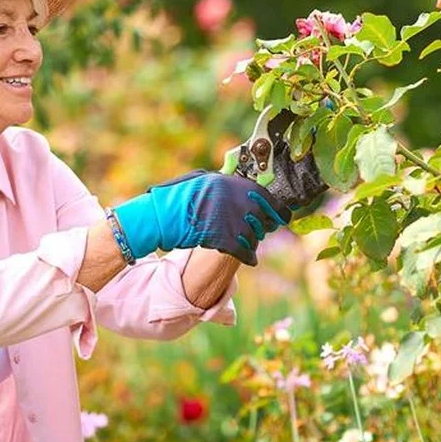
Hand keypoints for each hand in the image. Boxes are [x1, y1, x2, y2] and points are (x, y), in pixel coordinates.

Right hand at [112, 170, 291, 266]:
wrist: (157, 218)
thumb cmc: (176, 199)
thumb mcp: (201, 182)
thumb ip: (224, 184)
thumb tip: (247, 189)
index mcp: (229, 183)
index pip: (264, 195)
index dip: (277, 207)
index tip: (283, 215)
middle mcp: (233, 199)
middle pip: (263, 215)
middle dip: (265, 224)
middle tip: (264, 228)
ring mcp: (229, 219)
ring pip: (255, 234)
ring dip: (254, 240)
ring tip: (247, 242)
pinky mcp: (223, 239)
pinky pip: (245, 250)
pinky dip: (248, 256)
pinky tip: (249, 258)